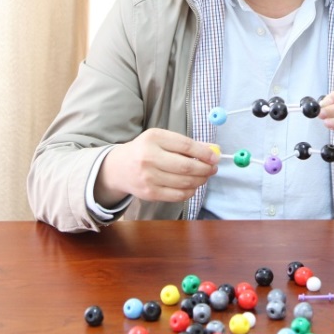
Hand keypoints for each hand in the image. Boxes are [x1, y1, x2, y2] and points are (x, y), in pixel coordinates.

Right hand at [95, 129, 219, 206]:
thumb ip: (185, 144)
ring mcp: (148, 178)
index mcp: (153, 138)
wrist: (119, 168)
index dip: (204, 153)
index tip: (215, 157)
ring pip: (184, 183)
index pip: (186, 146)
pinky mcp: (150, 194)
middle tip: (213, 168)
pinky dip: (190, 191)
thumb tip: (212, 151)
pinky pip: (178, 195)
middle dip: (205, 169)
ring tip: (204, 176)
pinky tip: (193, 185)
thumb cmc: (144, 150)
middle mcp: (149, 158)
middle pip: (186, 167)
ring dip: (200, 180)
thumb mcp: (161, 139)